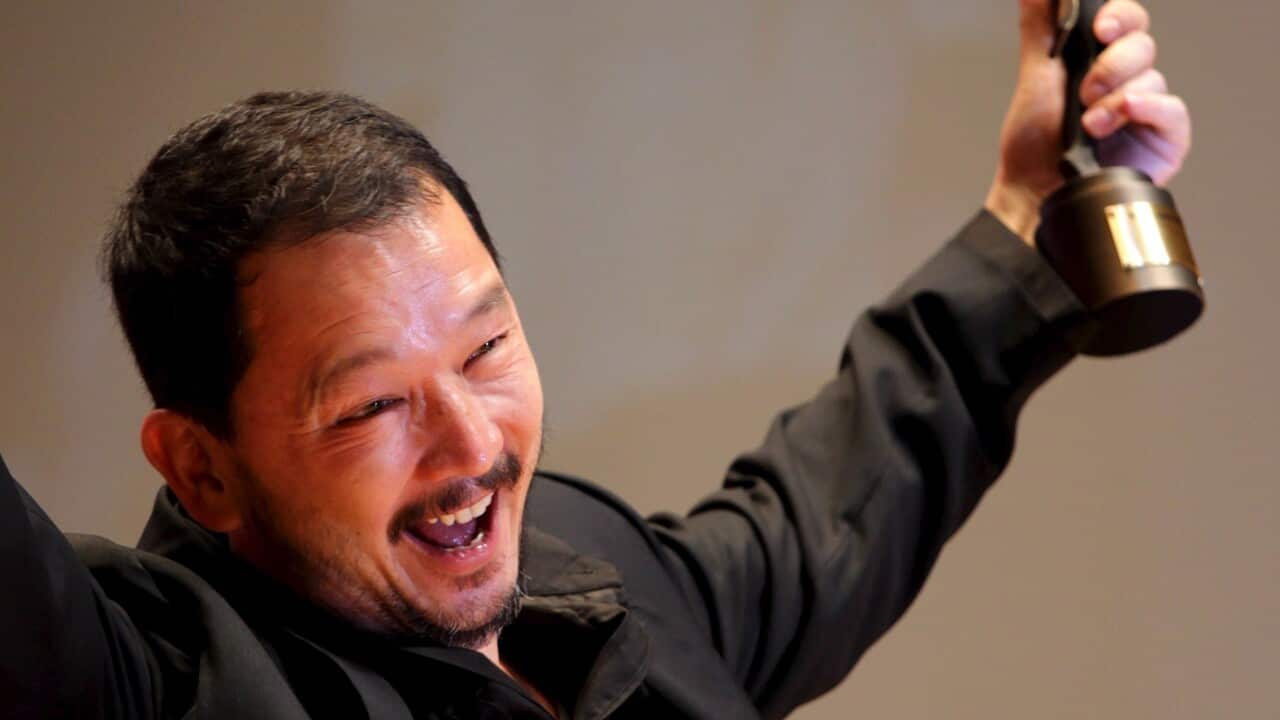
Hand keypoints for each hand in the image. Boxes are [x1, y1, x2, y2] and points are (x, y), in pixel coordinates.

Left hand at [983, 0, 1191, 244]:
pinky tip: (1125, 115)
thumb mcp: (1035, 78)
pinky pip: (1172, 111)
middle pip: (1142, 45)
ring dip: (1116, 98)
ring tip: (1089, 124)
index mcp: (1100, 61)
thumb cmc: (1034, 144)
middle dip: (1113, 64)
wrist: (1035, 193)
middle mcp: (1127, 82)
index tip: (1099, 28)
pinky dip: (1149, 108)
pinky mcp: (1164, 140)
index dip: (1119, 17)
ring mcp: (1147, 111)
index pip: (1126, 21)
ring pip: (1153, 78)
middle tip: (1085, 90)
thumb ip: (1041, 30)